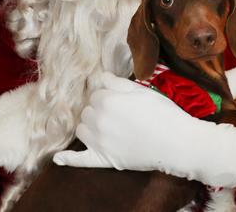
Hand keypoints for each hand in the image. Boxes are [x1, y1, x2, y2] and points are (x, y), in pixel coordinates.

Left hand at [53, 72, 235, 187]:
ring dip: (89, 126)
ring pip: (81, 129)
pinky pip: (80, 159)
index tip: (121, 101)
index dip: (108, 96)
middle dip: (98, 110)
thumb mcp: (142, 90)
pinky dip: (68, 159)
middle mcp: (97, 119)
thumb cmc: (164, 113)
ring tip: (108, 128)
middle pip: (86, 110)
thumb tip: (100, 77)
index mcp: (106, 99)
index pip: (95, 93)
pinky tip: (58, 158)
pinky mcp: (103, 159)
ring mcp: (99, 141)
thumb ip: (117, 83)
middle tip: (119, 114)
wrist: (177, 142)